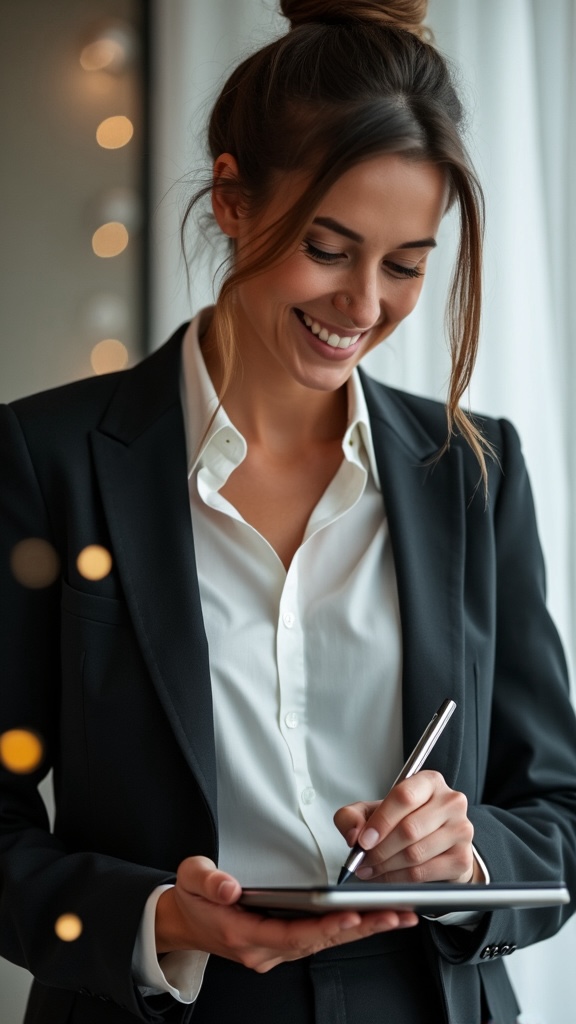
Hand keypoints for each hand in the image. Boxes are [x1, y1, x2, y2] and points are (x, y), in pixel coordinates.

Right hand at [155, 855, 418, 971]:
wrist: (183, 920)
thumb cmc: (191, 899)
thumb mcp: (190, 879)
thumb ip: (209, 881)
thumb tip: (229, 888)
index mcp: (243, 934)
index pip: (292, 934)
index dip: (323, 927)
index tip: (350, 915)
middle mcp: (264, 949)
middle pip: (319, 941)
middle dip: (359, 928)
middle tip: (394, 914)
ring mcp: (275, 950)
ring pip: (325, 943)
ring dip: (362, 930)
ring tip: (396, 915)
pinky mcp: (283, 943)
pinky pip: (320, 939)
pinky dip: (348, 929)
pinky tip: (371, 919)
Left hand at [334, 771, 477, 883]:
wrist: (435, 842)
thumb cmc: (404, 821)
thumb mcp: (373, 811)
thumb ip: (353, 816)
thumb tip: (353, 834)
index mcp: (429, 782)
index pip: (404, 796)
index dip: (381, 821)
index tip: (363, 840)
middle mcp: (450, 802)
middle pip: (410, 829)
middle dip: (379, 850)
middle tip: (362, 860)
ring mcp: (460, 830)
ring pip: (416, 854)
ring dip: (387, 866)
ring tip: (371, 869)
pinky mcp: (462, 858)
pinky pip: (424, 873)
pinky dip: (399, 879)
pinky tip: (388, 876)